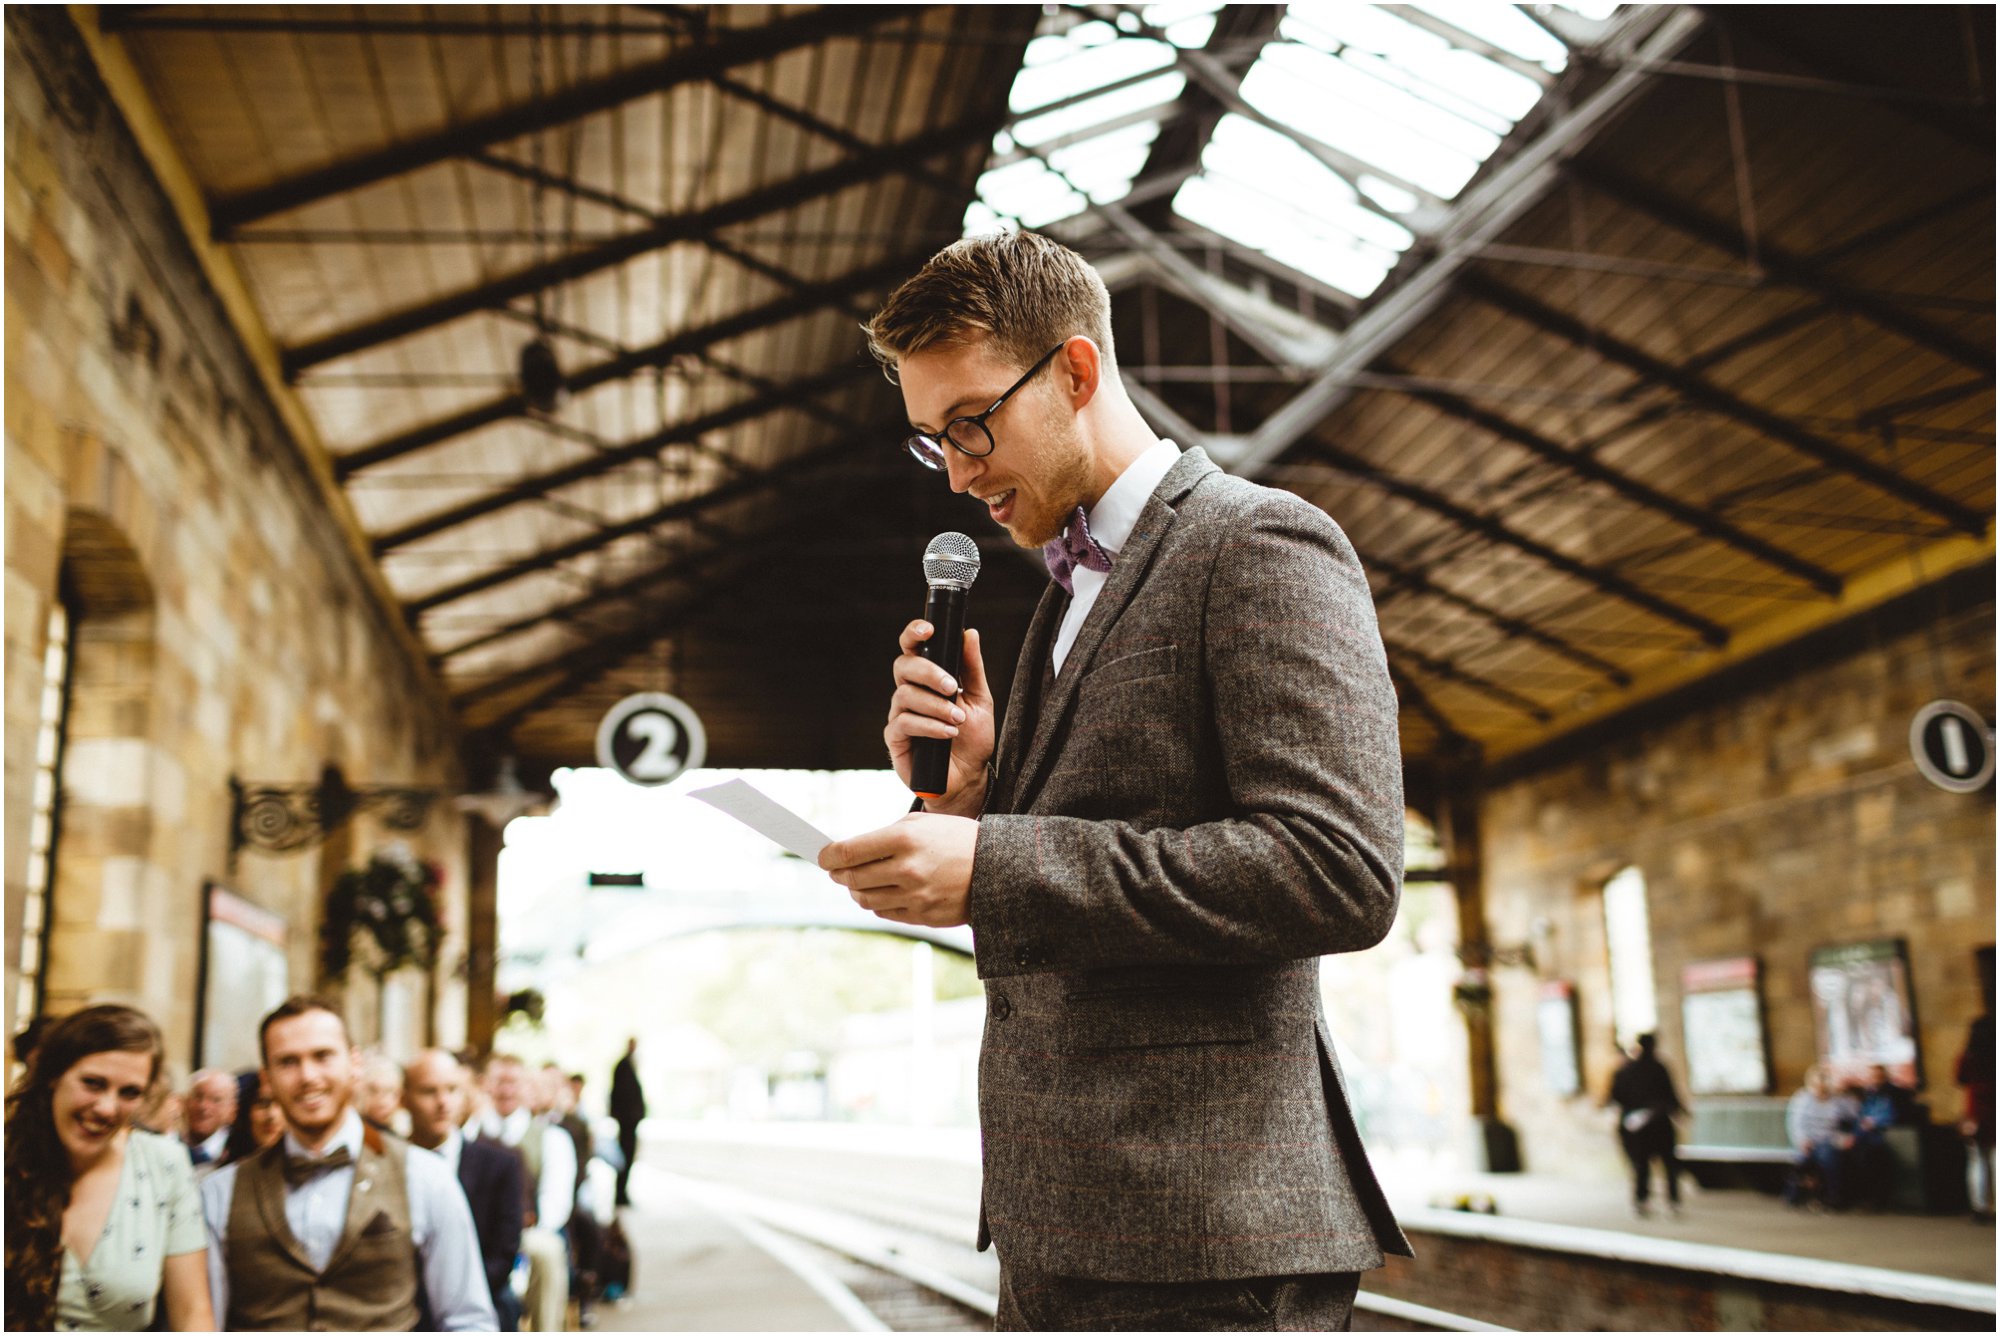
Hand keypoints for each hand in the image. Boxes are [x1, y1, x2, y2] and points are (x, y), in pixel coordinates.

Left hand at [818, 812, 977, 926]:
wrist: (997, 868)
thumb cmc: (957, 839)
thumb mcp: (922, 823)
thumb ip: (884, 835)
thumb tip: (850, 851)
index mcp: (904, 838)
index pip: (848, 852)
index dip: (828, 856)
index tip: (822, 856)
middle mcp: (907, 868)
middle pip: (852, 878)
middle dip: (838, 874)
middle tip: (835, 869)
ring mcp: (915, 896)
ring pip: (865, 899)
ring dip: (855, 890)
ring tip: (857, 882)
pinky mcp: (922, 916)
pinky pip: (884, 912)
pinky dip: (876, 903)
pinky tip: (880, 892)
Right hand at [885, 619, 993, 816]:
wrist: (968, 777)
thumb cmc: (972, 738)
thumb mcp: (980, 699)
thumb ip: (972, 668)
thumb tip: (969, 633)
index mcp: (926, 678)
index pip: (913, 648)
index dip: (914, 634)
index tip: (929, 630)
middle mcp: (909, 692)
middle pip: (903, 666)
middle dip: (929, 672)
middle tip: (952, 686)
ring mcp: (899, 714)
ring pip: (905, 695)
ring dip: (935, 705)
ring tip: (958, 719)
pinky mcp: (895, 738)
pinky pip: (904, 723)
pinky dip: (929, 725)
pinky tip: (947, 733)